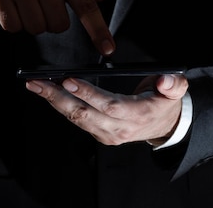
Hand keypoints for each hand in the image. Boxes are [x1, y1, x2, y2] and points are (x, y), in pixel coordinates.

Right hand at [0, 0, 114, 55]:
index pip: (86, 4)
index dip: (98, 29)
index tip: (108, 48)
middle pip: (59, 25)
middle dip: (52, 21)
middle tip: (43, 5)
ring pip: (37, 28)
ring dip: (33, 22)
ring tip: (26, 4)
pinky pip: (14, 28)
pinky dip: (14, 23)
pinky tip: (12, 6)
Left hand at [25, 74, 188, 144]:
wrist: (164, 126)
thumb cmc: (165, 103)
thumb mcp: (177, 91)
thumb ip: (174, 84)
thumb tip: (165, 80)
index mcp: (137, 115)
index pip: (108, 105)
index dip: (88, 93)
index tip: (69, 79)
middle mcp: (119, 129)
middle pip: (84, 114)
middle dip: (58, 97)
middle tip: (38, 82)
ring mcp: (107, 133)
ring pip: (75, 118)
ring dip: (53, 101)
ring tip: (35, 85)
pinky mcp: (99, 133)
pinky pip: (76, 119)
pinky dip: (60, 105)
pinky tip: (47, 92)